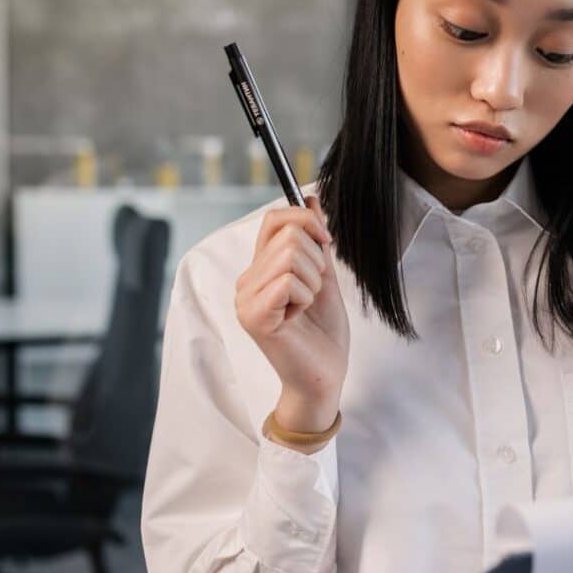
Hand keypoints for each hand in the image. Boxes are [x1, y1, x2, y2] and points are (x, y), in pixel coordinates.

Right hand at [235, 195, 349, 431]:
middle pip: (290, 235)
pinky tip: (298, 318)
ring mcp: (246, 299)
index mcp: (260, 269)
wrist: (325, 375)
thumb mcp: (324, 275)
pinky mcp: (253, 316)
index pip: (274, 219)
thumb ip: (316, 240)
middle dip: (317, 261)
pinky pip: (289, 281)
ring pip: (292, 254)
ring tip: (306, 307)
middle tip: (314, 293)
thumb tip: (311, 198)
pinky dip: (307, 297)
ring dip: (314, 281)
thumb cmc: (323, 332)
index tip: (327, 242)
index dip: (307, 220)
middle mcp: (246, 281)